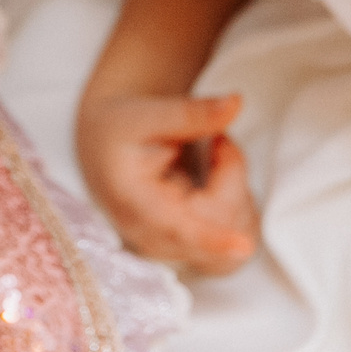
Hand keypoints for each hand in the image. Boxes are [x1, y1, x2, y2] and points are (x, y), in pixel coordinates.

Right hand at [77, 91, 260, 274]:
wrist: (107, 150)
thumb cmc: (121, 132)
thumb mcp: (146, 114)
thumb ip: (191, 112)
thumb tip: (236, 103)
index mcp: (134, 205)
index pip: (178, 231)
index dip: (214, 239)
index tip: (243, 246)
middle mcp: (153, 237)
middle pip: (220, 221)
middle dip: (232, 173)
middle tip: (218, 139)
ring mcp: (175, 248)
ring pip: (235, 231)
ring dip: (239, 188)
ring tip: (215, 155)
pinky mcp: (194, 248)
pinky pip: (238, 235)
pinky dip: (241, 202)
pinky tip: (220, 178)